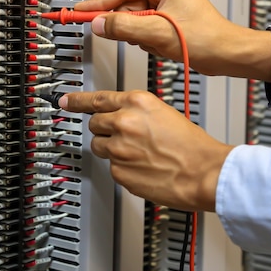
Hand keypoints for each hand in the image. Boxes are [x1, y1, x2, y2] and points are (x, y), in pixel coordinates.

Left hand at [59, 90, 234, 211]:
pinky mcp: (119, 171)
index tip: (66, 102)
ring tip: (137, 154)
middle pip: (95, 124)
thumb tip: (123, 116)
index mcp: (137, 102)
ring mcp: (119, 148)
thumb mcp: (164, 113)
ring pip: (100, 146)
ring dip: (113, 149)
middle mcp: (124, 122)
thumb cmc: (192, 146)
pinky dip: (123, 168)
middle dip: (105, 129)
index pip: (97, 99)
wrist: (204, 171)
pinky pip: (112, 167)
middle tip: (123, 136)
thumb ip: (138, 112)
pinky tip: (142, 167)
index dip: (78, 101)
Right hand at [74, 0, 270, 80]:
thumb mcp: (158, 32)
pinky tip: (161, 46)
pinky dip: (146, 41)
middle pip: (125, 6)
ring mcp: (165, 5)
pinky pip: (142, 29)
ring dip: (139, 36)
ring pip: (133, 20)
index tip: (79, 12)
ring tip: (157, 42)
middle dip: (126, 25)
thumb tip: (98, 23)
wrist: (228, 55)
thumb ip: (124, 27)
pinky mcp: (166, 20)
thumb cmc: (207, 38)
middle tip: (122, 35)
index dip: (98, 3)